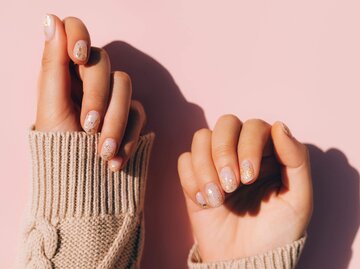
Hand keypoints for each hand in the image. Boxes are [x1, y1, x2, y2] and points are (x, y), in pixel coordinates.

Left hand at [36, 14, 145, 170]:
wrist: (79, 180)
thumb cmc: (58, 144)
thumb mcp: (50, 104)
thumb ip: (53, 63)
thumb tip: (51, 18)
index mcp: (67, 71)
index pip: (76, 33)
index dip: (80, 36)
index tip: (77, 57)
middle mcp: (91, 79)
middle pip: (105, 64)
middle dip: (98, 96)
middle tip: (87, 127)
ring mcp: (113, 96)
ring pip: (126, 89)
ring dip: (115, 122)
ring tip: (102, 153)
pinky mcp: (131, 115)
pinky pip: (139, 114)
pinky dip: (128, 137)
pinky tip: (115, 159)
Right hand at [178, 115, 312, 260]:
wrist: (244, 261)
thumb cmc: (275, 233)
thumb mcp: (298, 200)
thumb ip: (297, 161)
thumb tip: (280, 126)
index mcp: (268, 153)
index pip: (255, 126)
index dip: (249, 145)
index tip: (249, 178)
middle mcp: (240, 152)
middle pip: (226, 123)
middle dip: (224, 152)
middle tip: (232, 185)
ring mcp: (215, 163)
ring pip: (201, 137)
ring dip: (206, 167)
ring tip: (217, 198)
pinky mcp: (195, 177)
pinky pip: (184, 160)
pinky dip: (191, 179)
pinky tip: (205, 202)